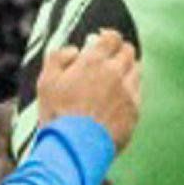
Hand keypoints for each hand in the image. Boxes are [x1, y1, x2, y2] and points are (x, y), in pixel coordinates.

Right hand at [32, 30, 141, 147]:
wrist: (75, 147)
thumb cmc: (57, 115)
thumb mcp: (45, 81)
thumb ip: (58, 58)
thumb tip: (75, 50)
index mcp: (94, 62)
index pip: (113, 38)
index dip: (108, 36)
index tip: (103, 40)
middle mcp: (116, 73)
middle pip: (129, 52)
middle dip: (120, 51)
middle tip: (110, 58)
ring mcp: (128, 93)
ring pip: (136, 71)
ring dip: (127, 70)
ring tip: (115, 79)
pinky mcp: (134, 112)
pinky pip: (138, 93)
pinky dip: (130, 91)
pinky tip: (119, 99)